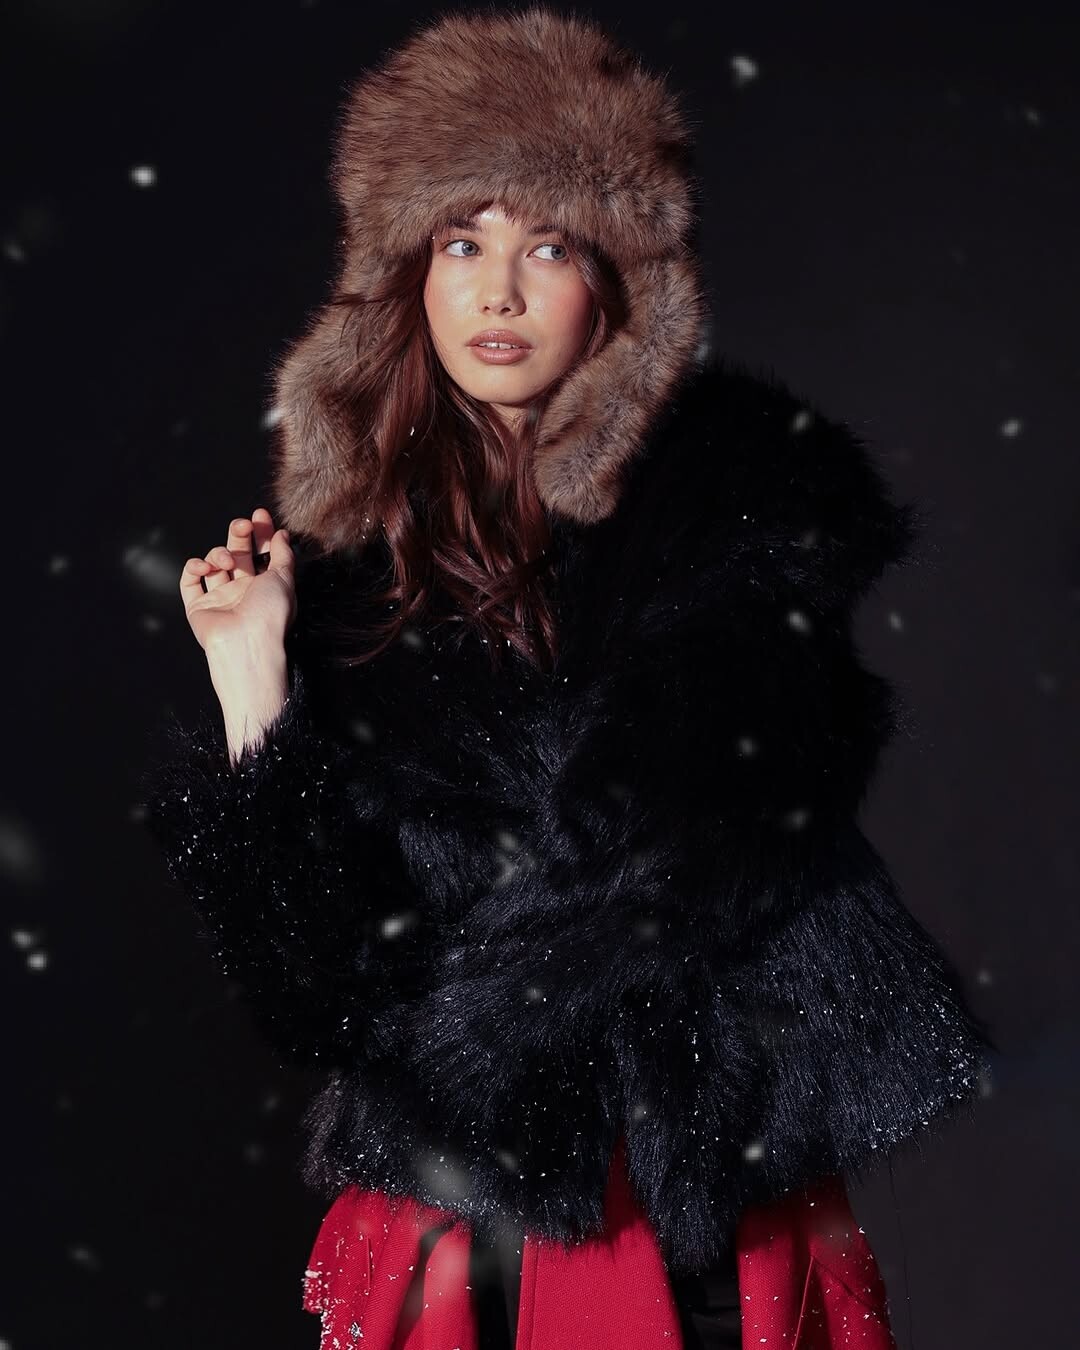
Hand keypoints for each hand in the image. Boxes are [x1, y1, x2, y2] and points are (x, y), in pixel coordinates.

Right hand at [179, 507, 296, 655]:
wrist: (247, 642)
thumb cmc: (270, 614)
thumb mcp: (285, 578)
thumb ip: (283, 554)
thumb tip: (282, 534)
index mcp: (264, 586)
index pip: (260, 552)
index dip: (260, 533)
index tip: (260, 514)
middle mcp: (242, 592)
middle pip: (237, 553)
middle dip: (239, 535)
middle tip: (242, 525)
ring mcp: (219, 599)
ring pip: (213, 563)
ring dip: (219, 554)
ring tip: (228, 562)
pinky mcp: (198, 607)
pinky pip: (190, 581)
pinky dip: (194, 567)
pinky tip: (204, 566)